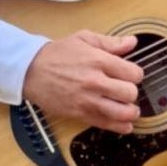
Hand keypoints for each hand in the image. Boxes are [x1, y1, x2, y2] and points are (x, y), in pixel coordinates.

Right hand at [22, 31, 142, 133]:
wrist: (31, 70)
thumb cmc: (57, 54)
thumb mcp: (84, 39)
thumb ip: (111, 42)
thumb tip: (132, 42)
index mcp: (98, 61)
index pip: (133, 73)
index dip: (135, 74)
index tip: (131, 75)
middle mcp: (95, 82)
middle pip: (130, 93)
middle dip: (132, 92)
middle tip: (126, 90)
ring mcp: (87, 100)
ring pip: (122, 113)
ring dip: (130, 112)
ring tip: (129, 108)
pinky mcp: (79, 114)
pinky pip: (106, 125)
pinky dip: (120, 127)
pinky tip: (125, 124)